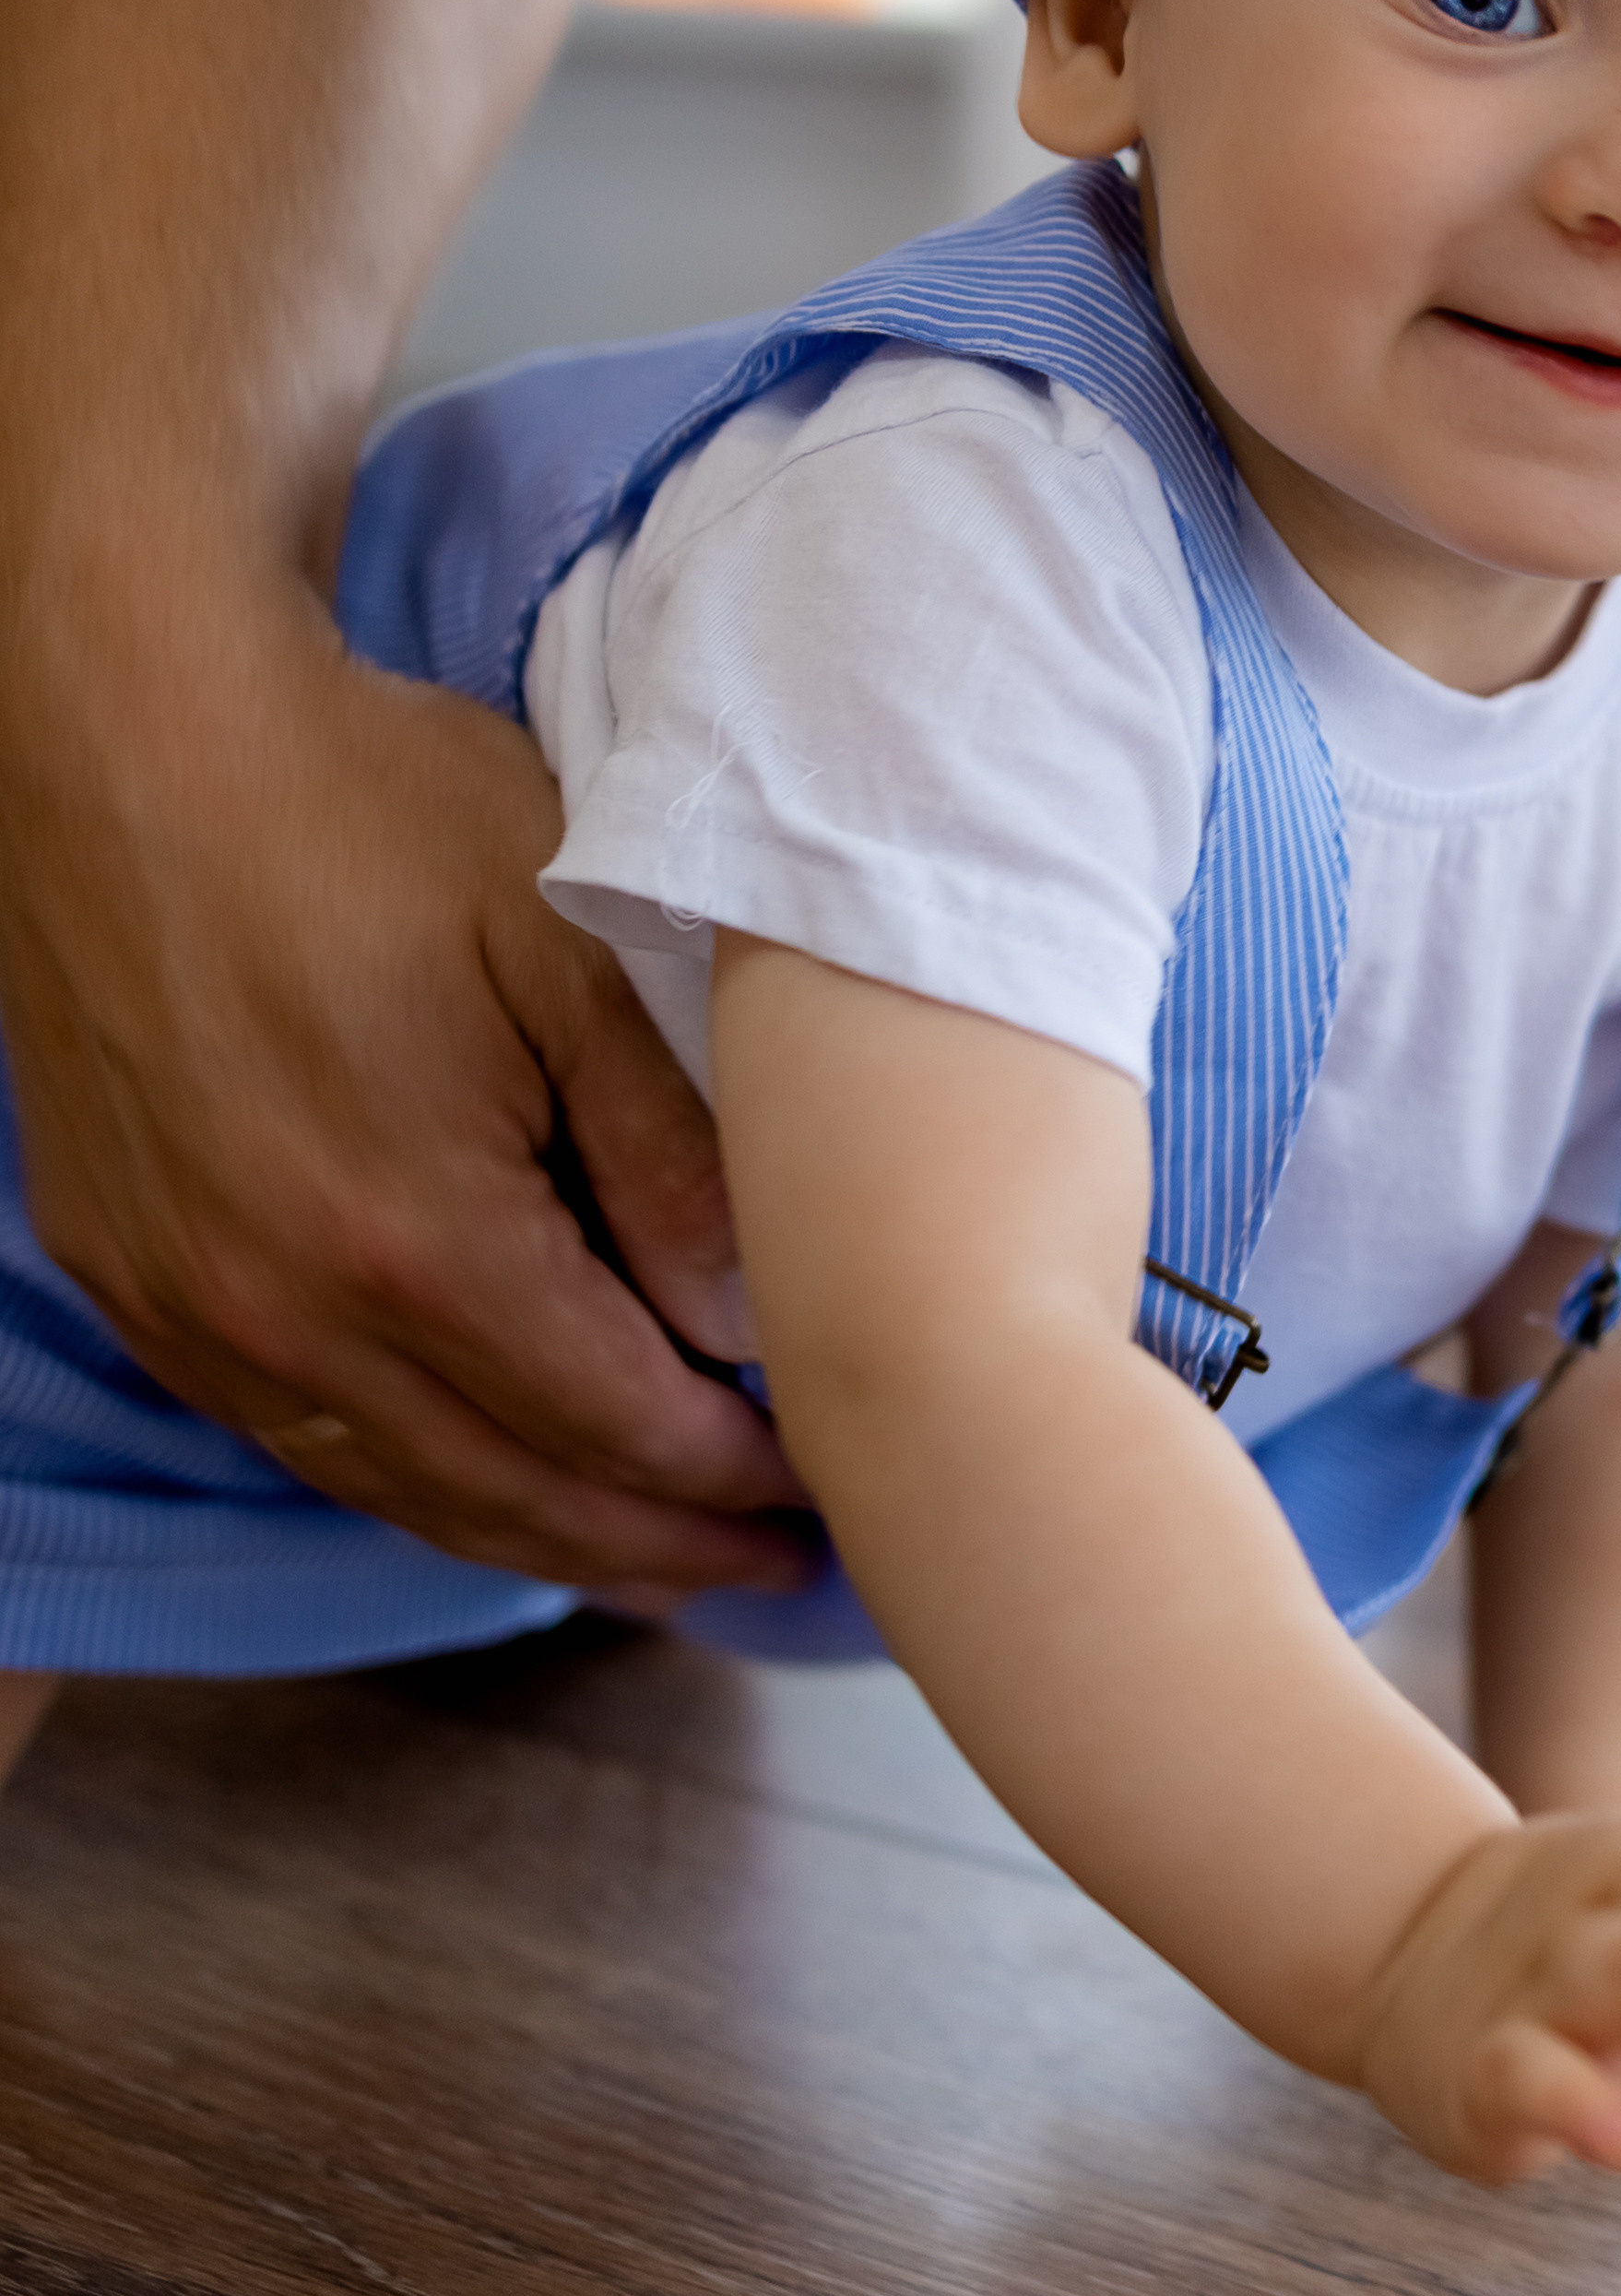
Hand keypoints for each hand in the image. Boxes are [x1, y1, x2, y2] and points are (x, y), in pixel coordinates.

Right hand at [0, 566, 807, 1594]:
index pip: (611, 1422)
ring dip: (540, 1537)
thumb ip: (665, 1150)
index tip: (819, 1496)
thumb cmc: (363, 807)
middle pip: (510, 1491)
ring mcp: (193, 1303)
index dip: (727, 1481)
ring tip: (653, 1556)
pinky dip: (413, 1476)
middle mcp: (285, 1310)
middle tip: (766, 1566)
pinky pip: (295, 1432)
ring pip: (396, 1486)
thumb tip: (746, 1322)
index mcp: (411, 1236)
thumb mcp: (567, 946)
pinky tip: (488, 1478)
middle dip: (654, 1544)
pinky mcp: (135, 1270)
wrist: (127, 729)